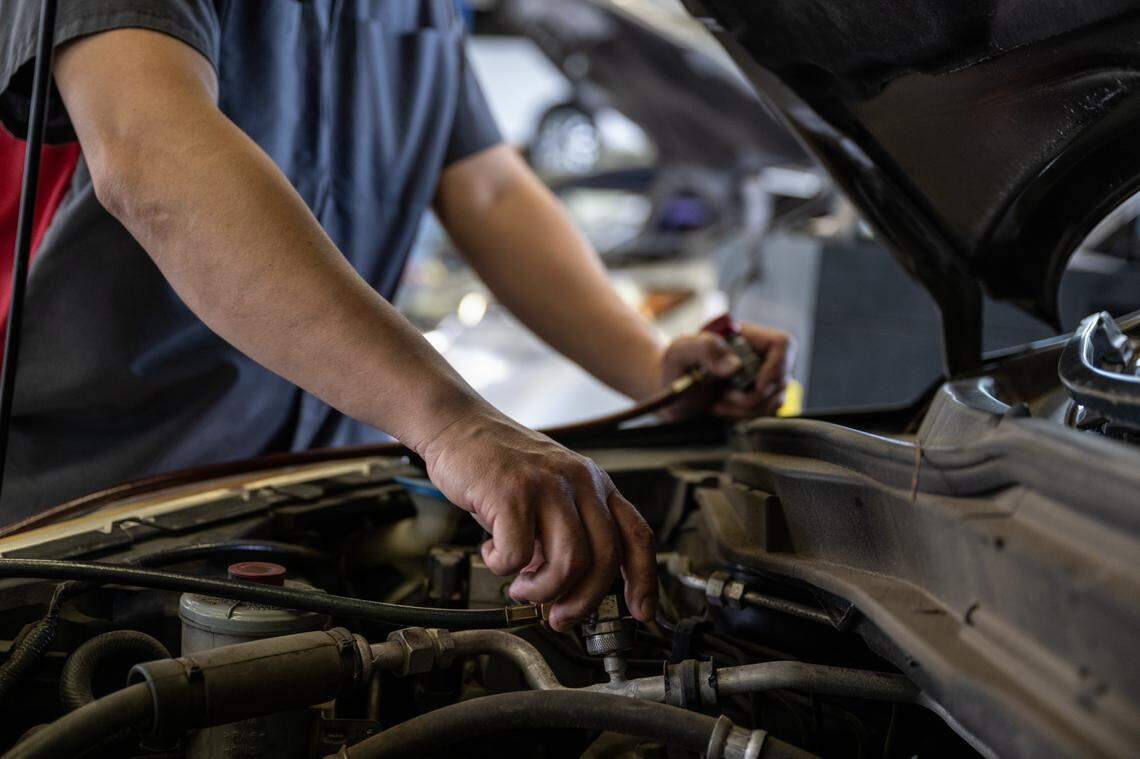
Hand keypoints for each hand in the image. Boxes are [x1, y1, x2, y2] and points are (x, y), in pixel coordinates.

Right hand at [419, 407, 657, 630]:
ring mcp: (547, 485)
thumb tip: (567, 588)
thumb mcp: (548, 493)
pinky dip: (502, 566)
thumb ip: (564, 534)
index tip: (641, 612)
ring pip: (568, 562)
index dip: (644, 579)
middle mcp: (579, 481)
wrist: (458, 426)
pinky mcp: (512, 492)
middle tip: (559, 617)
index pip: (636, 534)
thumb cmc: (501, 464)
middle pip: (603, 559)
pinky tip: (493, 553)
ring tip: (520, 586)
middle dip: (582, 601)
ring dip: (542, 589)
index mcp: (595, 483)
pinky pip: (518, 553)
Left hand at [659, 322, 794, 420]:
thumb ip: (704, 349)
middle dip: (753, 397)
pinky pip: (766, 414)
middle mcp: (759, 356)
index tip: (756, 386)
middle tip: (723, 397)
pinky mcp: (758, 401)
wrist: (671, 393)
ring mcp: (761, 379)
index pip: (782, 344)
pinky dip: (744, 417)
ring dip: (746, 410)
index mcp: (746, 336)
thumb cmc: (674, 367)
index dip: (777, 365)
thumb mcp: (680, 351)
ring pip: (776, 400)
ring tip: (718, 404)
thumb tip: (736, 365)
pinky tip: (723, 410)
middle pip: (781, 378)